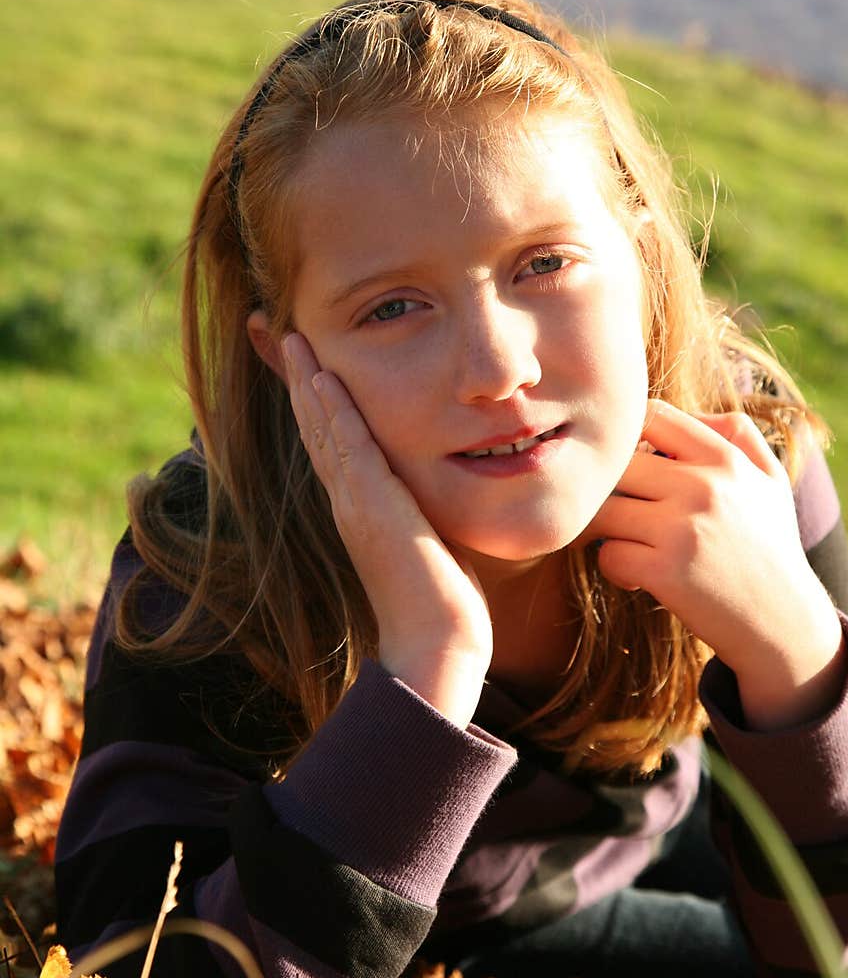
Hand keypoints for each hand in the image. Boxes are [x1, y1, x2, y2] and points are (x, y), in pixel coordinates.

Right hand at [282, 332, 493, 726]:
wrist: (437, 647)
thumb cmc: (442, 602)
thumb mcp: (432, 537)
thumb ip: (424, 507)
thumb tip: (438, 490)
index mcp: (359, 503)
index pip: (331, 436)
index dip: (314, 395)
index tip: (302, 354)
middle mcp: (347, 499)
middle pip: (314, 423)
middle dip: (296, 375)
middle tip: (275, 330)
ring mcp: (355, 504)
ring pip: (323, 429)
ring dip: (305, 381)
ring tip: (289, 337)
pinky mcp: (372, 510)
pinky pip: (348, 449)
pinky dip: (332, 413)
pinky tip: (321, 378)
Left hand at [590, 399, 845, 727]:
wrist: (784, 621)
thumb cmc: (769, 547)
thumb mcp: (771, 481)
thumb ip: (739, 434)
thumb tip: (691, 413)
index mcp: (725, 459)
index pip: (652, 415)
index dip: (628, 436)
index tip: (629, 466)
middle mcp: (703, 487)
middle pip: (616, 463)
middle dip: (605, 487)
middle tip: (611, 507)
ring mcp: (682, 529)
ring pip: (602, 510)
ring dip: (600, 529)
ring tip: (621, 541)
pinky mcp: (664, 571)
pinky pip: (607, 555)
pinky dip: (613, 567)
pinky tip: (636, 576)